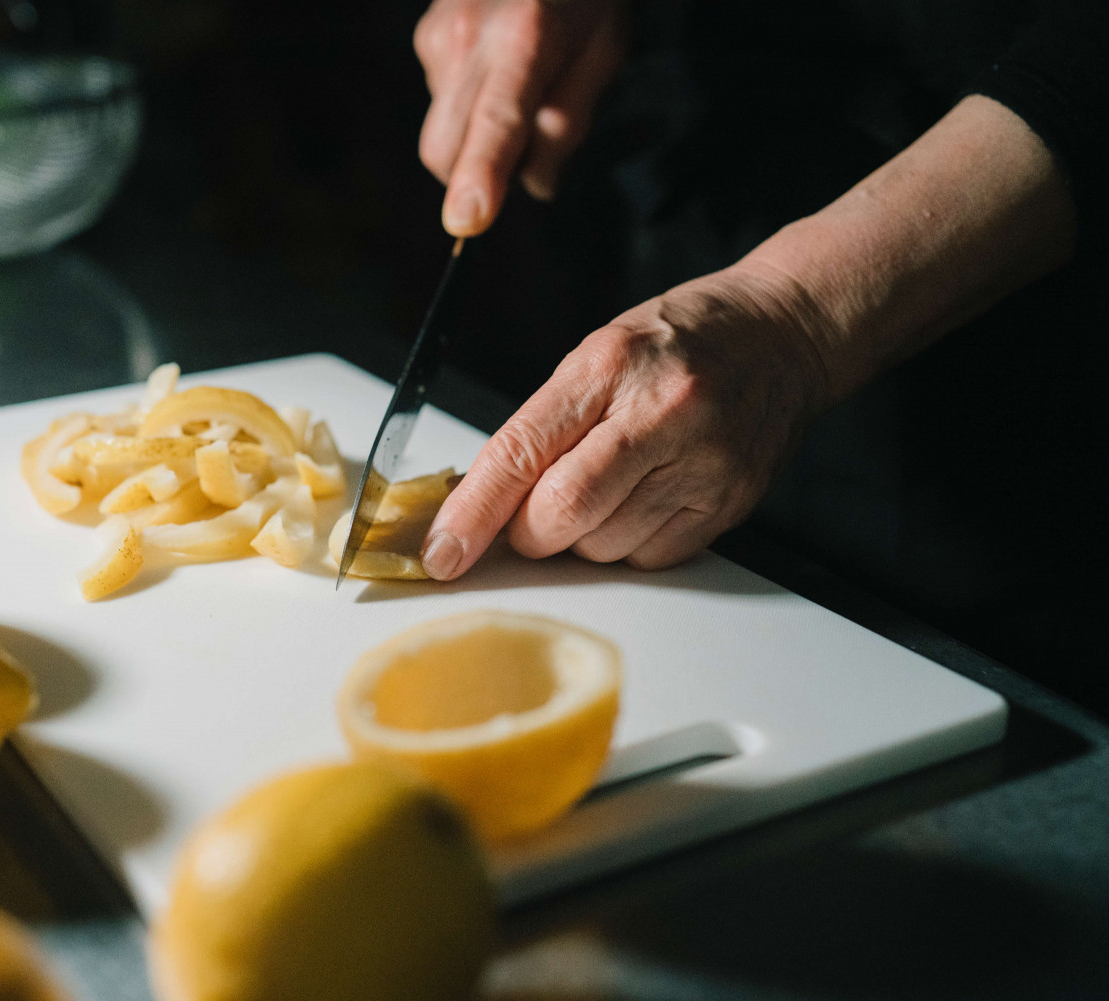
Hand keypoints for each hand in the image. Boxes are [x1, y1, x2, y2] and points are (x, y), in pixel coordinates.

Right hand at [414, 0, 626, 235]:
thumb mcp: (603, 55)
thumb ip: (569, 125)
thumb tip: (535, 186)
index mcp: (525, 43)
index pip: (496, 125)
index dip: (480, 178)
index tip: (467, 223)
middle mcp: (469, 40)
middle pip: (445, 150)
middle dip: (471, 179)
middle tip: (523, 154)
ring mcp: (438, 36)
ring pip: (441, 130)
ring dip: (474, 136)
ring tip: (519, 87)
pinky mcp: (425, 35)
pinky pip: (441, 98)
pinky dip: (468, 105)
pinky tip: (499, 66)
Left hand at [421, 265, 834, 577]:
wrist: (785, 333)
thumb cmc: (680, 340)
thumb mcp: (595, 358)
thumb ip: (541, 429)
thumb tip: (477, 503)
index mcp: (608, 367)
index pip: (520, 455)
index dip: (472, 515)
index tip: (442, 554)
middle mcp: (660, 415)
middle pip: (561, 515)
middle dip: (530, 529)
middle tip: (537, 508)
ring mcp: (703, 463)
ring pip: (602, 547)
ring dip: (583, 536)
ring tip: (610, 483)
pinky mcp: (730, 504)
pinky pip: (651, 558)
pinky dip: (629, 543)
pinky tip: (645, 497)